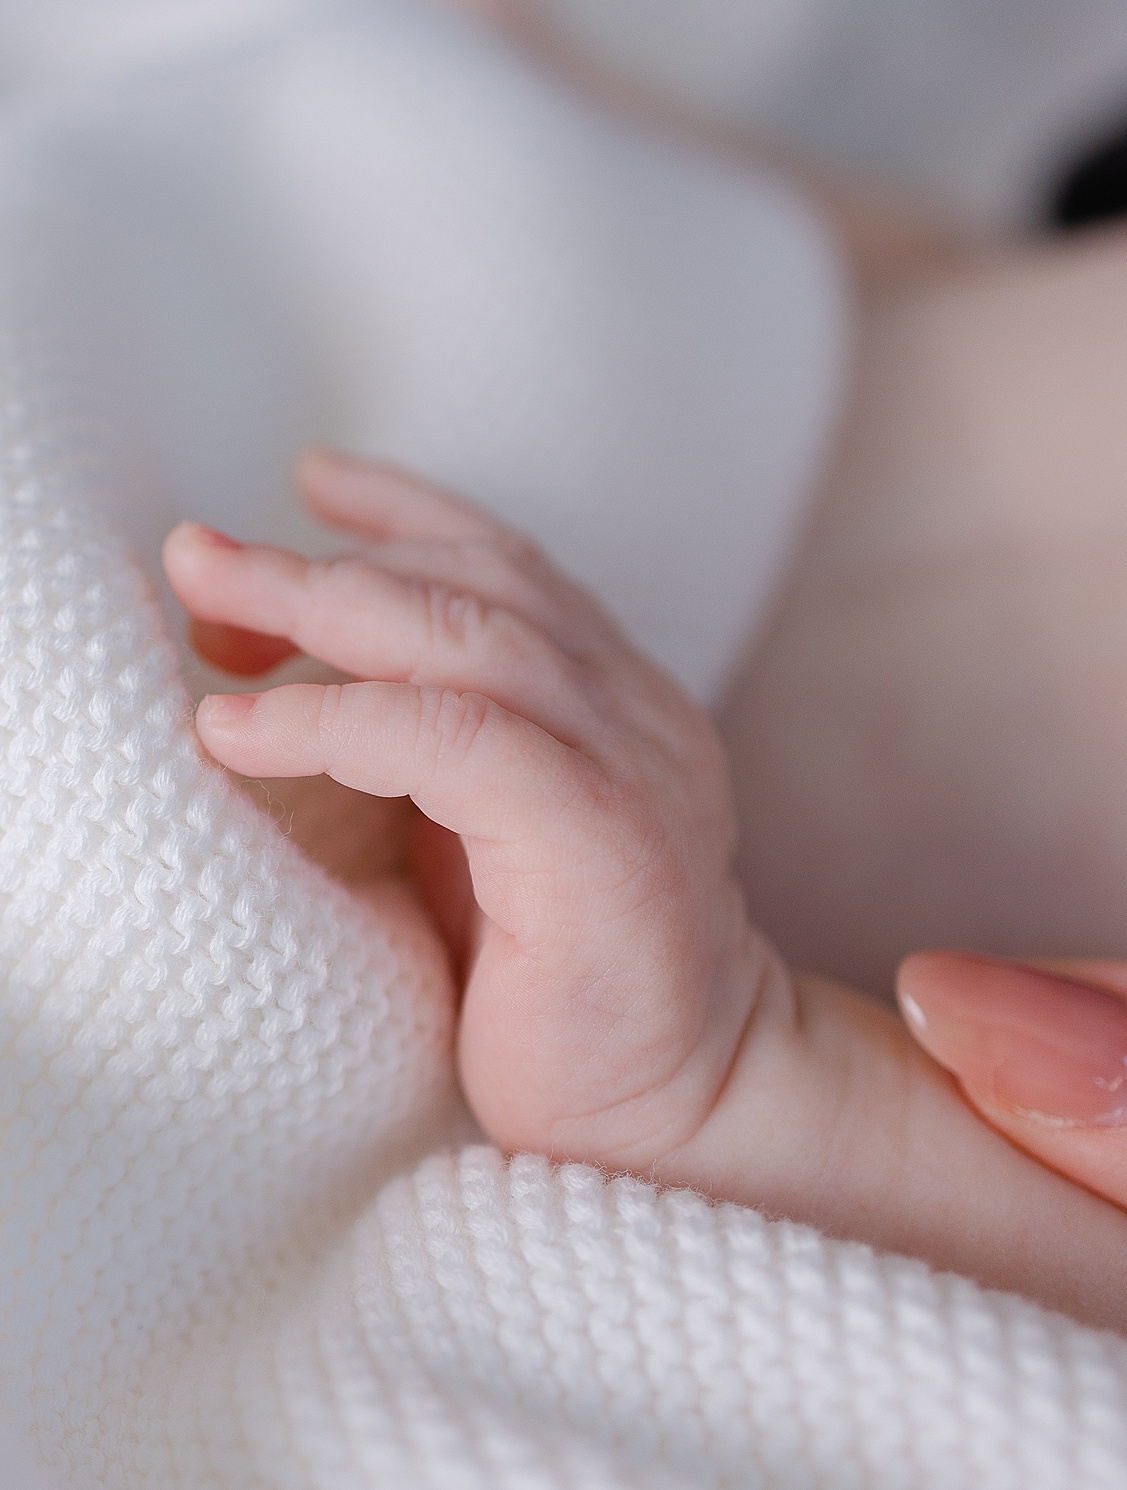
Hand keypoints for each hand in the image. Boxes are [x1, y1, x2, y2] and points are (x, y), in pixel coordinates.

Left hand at [164, 447, 1126, 1329]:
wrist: (678, 1112)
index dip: (405, 513)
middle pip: (474, 584)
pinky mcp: (604, 840)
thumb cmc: (560, 985)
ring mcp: (634, 768)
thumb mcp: (480, 835)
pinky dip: (340, 719)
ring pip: (471, 638)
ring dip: (320, 610)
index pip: (512, 566)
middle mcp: (637, 711)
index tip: (306, 486)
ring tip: (210, 609)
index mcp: (619, 699)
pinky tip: (247, 732)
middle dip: (325, 559)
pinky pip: (460, 740)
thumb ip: (424, 746)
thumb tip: (286, 676)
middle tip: (203, 553)